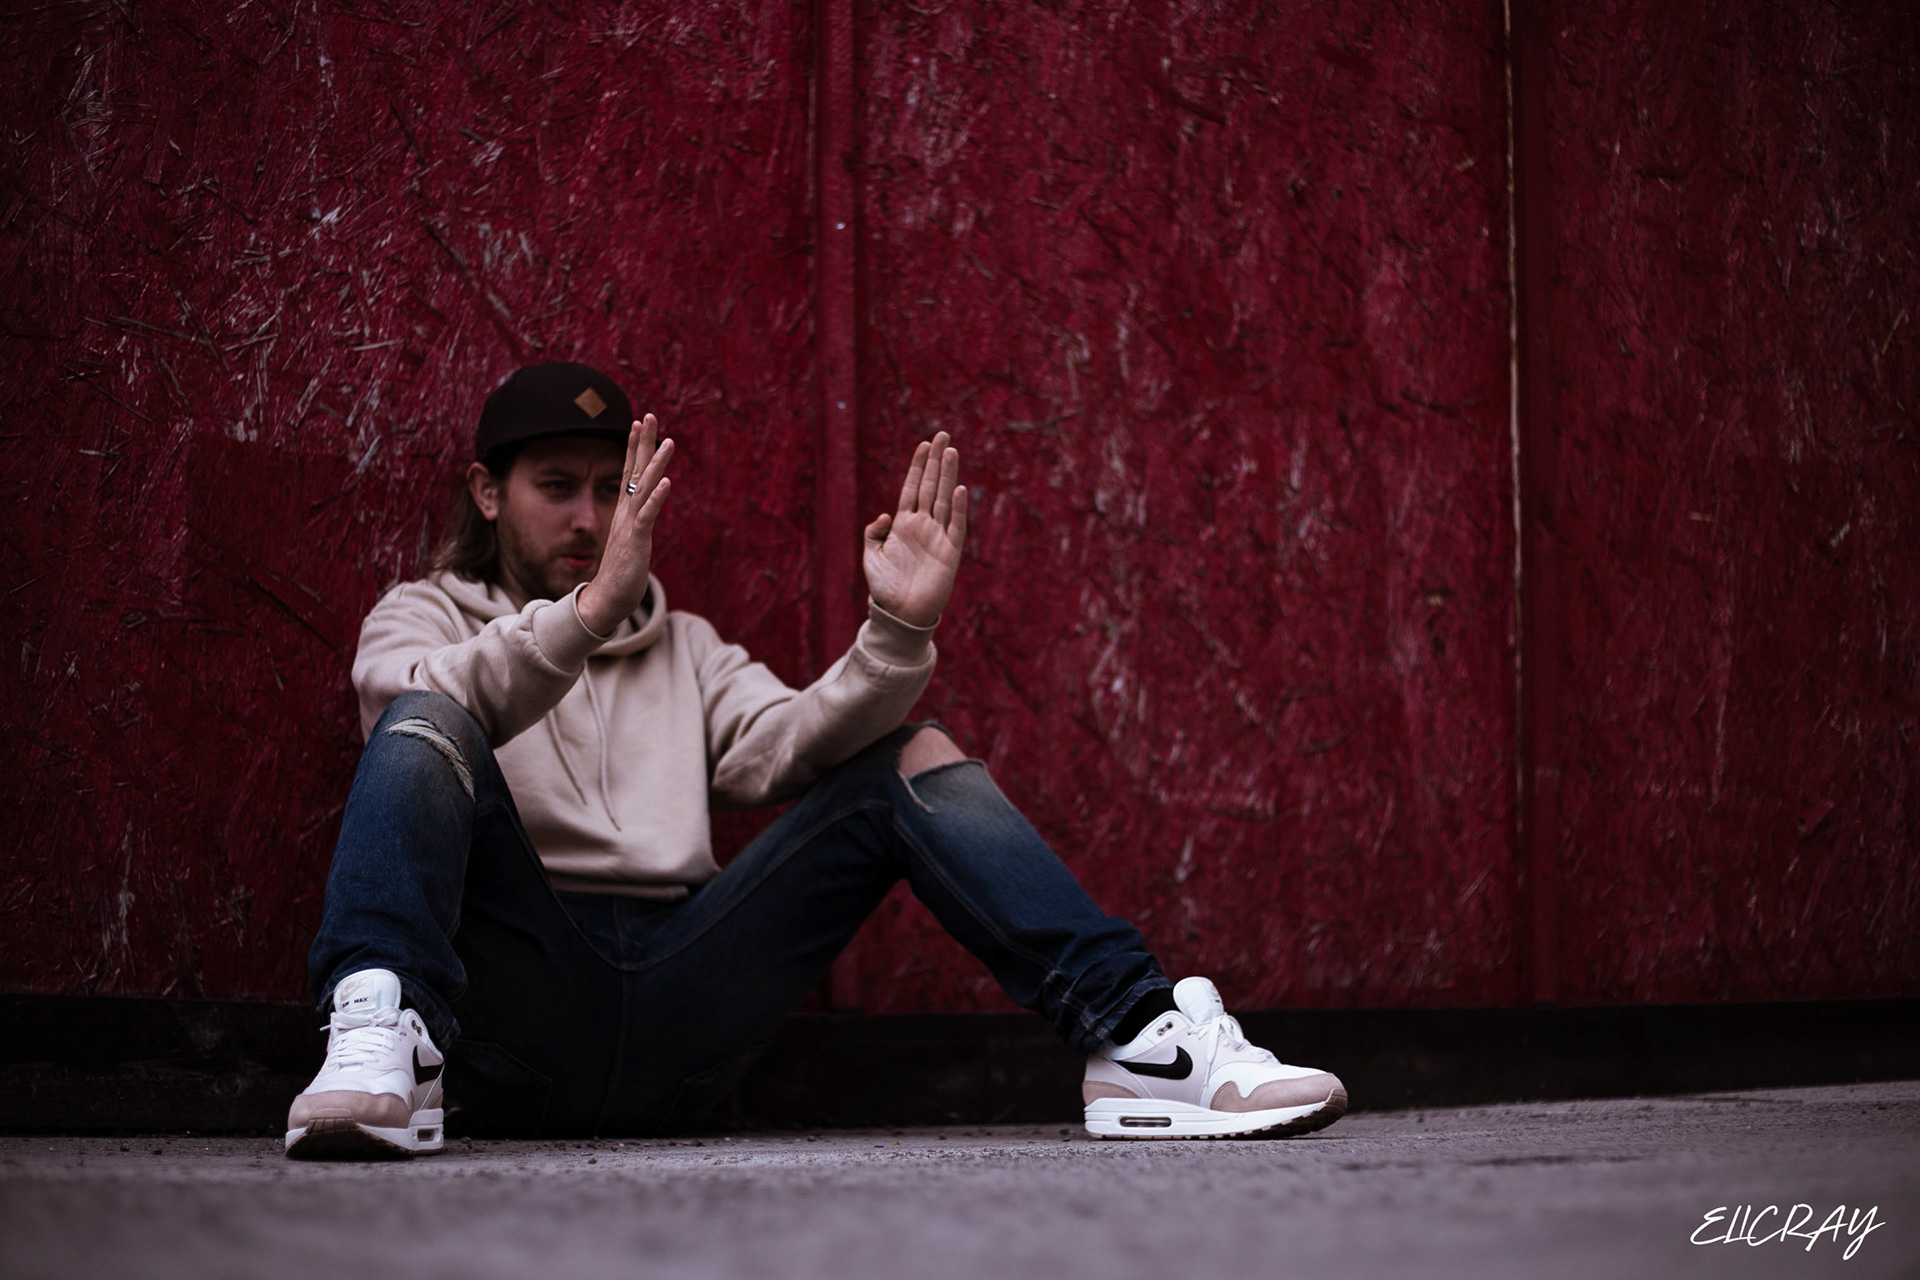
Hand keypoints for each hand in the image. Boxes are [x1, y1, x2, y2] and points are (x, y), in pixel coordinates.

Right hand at [578, 415, 672, 635]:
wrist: (608, 600)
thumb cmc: (622, 573)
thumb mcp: (631, 541)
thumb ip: (636, 524)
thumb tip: (643, 512)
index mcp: (626, 512)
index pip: (630, 472)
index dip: (635, 447)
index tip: (639, 423)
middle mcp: (626, 513)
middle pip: (635, 471)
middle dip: (643, 443)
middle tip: (648, 416)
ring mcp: (630, 526)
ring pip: (644, 488)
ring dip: (655, 465)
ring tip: (668, 442)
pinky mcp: (636, 541)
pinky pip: (647, 516)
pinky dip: (656, 498)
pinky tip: (667, 482)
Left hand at [863, 431, 967, 628]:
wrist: (900, 615)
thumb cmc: (884, 589)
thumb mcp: (870, 557)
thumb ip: (873, 532)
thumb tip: (885, 514)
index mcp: (903, 524)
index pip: (912, 488)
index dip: (918, 466)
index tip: (924, 444)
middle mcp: (922, 526)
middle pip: (930, 486)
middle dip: (936, 461)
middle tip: (943, 435)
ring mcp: (937, 537)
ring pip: (944, 499)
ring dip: (947, 475)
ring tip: (951, 451)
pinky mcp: (950, 553)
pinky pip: (956, 526)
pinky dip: (958, 508)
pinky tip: (959, 488)